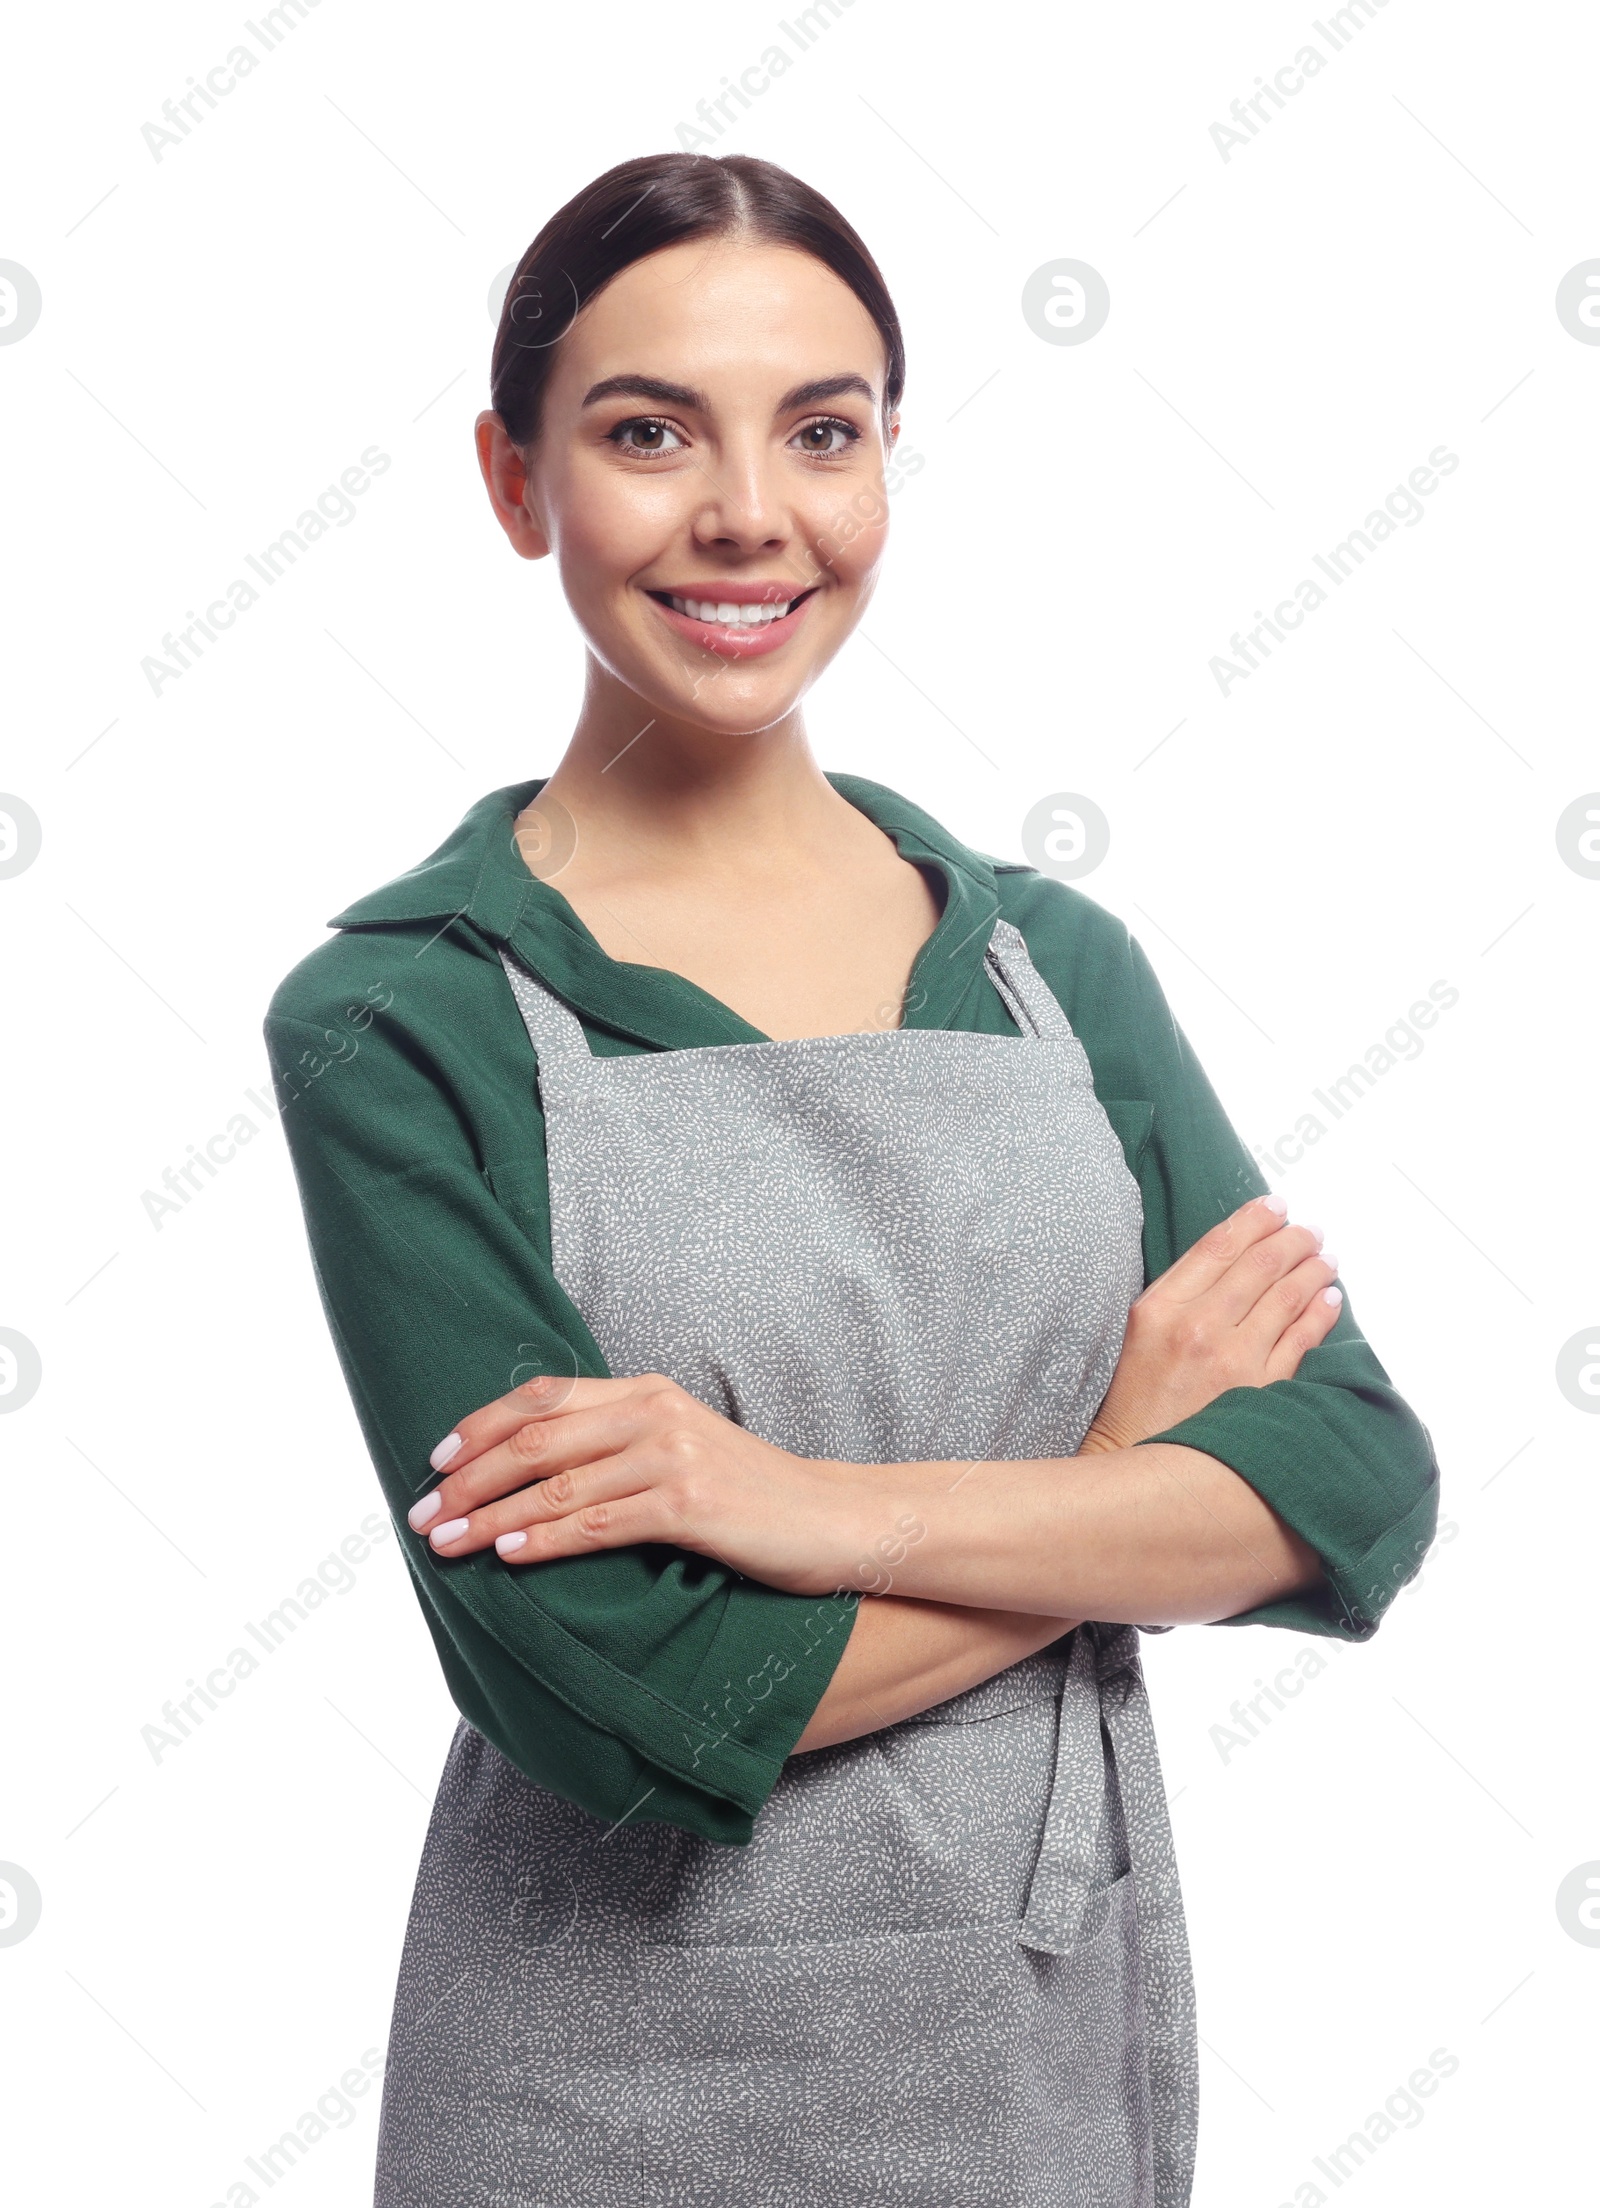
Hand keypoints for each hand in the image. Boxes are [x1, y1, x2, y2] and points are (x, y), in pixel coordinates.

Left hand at [405, 1371, 894, 1595]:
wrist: (837, 1521)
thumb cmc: (755, 1499)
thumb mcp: (683, 1452)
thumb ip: (620, 1446)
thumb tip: (536, 1474)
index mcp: (648, 1391)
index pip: (544, 1396)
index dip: (480, 1425)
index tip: (435, 1460)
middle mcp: (655, 1412)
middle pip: (536, 1438)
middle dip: (469, 1478)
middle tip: (422, 1512)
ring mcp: (674, 1455)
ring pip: (557, 1484)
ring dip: (491, 1516)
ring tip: (447, 1542)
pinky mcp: (691, 1504)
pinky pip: (599, 1523)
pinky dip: (545, 1540)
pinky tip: (509, 1556)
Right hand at [1078, 1193, 1340, 1455]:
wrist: (1136, 1463)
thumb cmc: (1130, 1401)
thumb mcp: (1135, 1333)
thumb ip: (1176, 1296)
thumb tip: (1226, 1261)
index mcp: (1161, 1307)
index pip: (1218, 1246)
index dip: (1253, 1220)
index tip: (1274, 1206)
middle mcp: (1199, 1326)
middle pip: (1260, 1265)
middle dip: (1292, 1239)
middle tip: (1309, 1230)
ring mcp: (1232, 1359)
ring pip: (1287, 1297)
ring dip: (1313, 1270)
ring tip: (1325, 1257)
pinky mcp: (1259, 1389)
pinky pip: (1301, 1340)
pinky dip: (1320, 1314)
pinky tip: (1329, 1299)